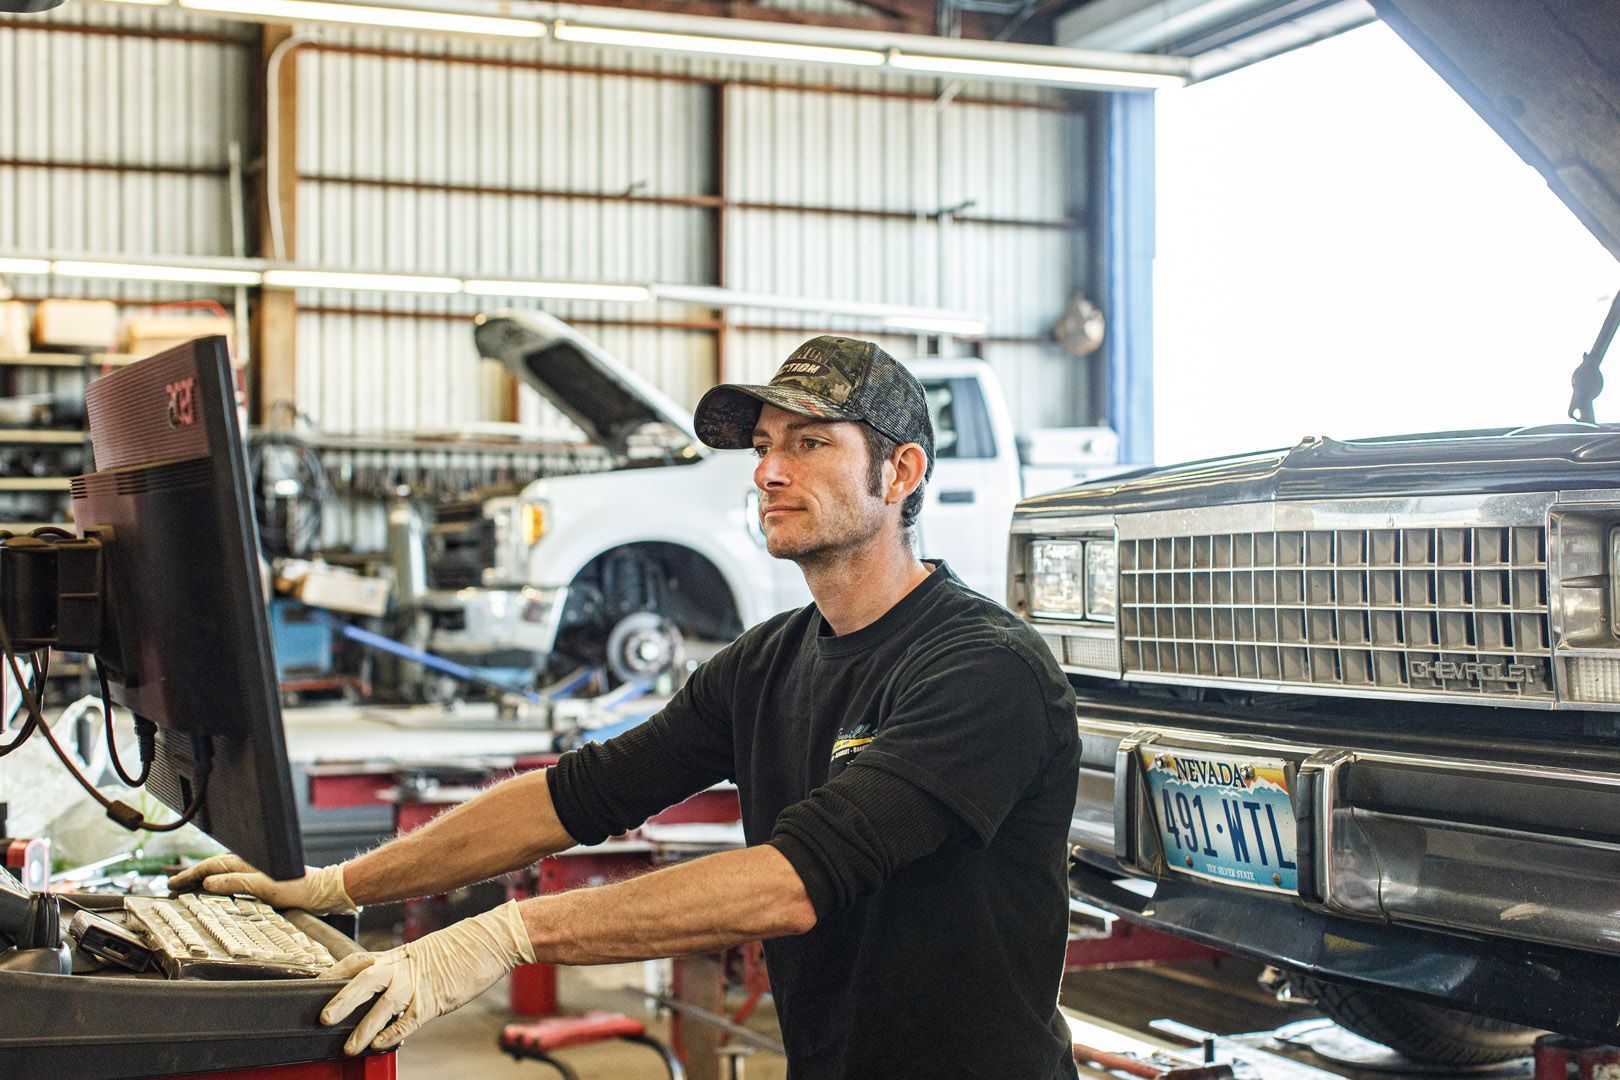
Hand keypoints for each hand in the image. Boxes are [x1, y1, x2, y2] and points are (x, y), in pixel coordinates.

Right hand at [167, 855, 356, 913]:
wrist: (325, 891)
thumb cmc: (299, 889)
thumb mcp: (265, 888)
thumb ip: (237, 883)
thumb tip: (209, 882)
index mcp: (248, 863)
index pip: (211, 866)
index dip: (190, 875)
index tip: (173, 883)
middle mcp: (251, 864)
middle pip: (214, 867)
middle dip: (193, 875)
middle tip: (173, 886)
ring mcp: (257, 871)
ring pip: (223, 872)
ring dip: (205, 879)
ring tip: (188, 887)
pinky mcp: (264, 880)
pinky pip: (234, 879)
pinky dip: (220, 883)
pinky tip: (217, 891)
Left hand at [320, 900, 534, 1054]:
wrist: (491, 941)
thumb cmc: (460, 947)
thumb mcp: (423, 953)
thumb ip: (401, 968)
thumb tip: (380, 985)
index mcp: (398, 955)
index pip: (357, 962)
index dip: (333, 973)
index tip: (314, 983)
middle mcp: (404, 968)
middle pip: (364, 981)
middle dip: (342, 1000)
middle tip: (323, 1018)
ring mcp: (419, 985)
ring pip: (384, 1006)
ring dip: (364, 1028)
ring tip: (350, 1047)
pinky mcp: (435, 1001)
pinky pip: (408, 1021)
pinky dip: (392, 1034)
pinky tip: (380, 1044)